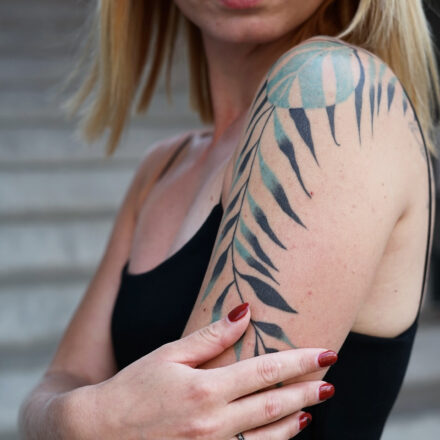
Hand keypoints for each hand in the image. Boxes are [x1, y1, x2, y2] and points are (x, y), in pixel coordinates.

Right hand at [78, 303, 336, 438]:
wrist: (99, 434)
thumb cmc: (133, 388)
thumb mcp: (168, 355)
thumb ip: (210, 337)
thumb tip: (244, 312)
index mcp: (205, 389)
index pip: (266, 371)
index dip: (300, 361)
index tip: (326, 352)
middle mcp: (213, 423)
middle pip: (275, 404)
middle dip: (307, 390)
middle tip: (332, 379)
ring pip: (270, 437)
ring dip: (297, 419)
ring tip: (316, 403)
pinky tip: (289, 432)